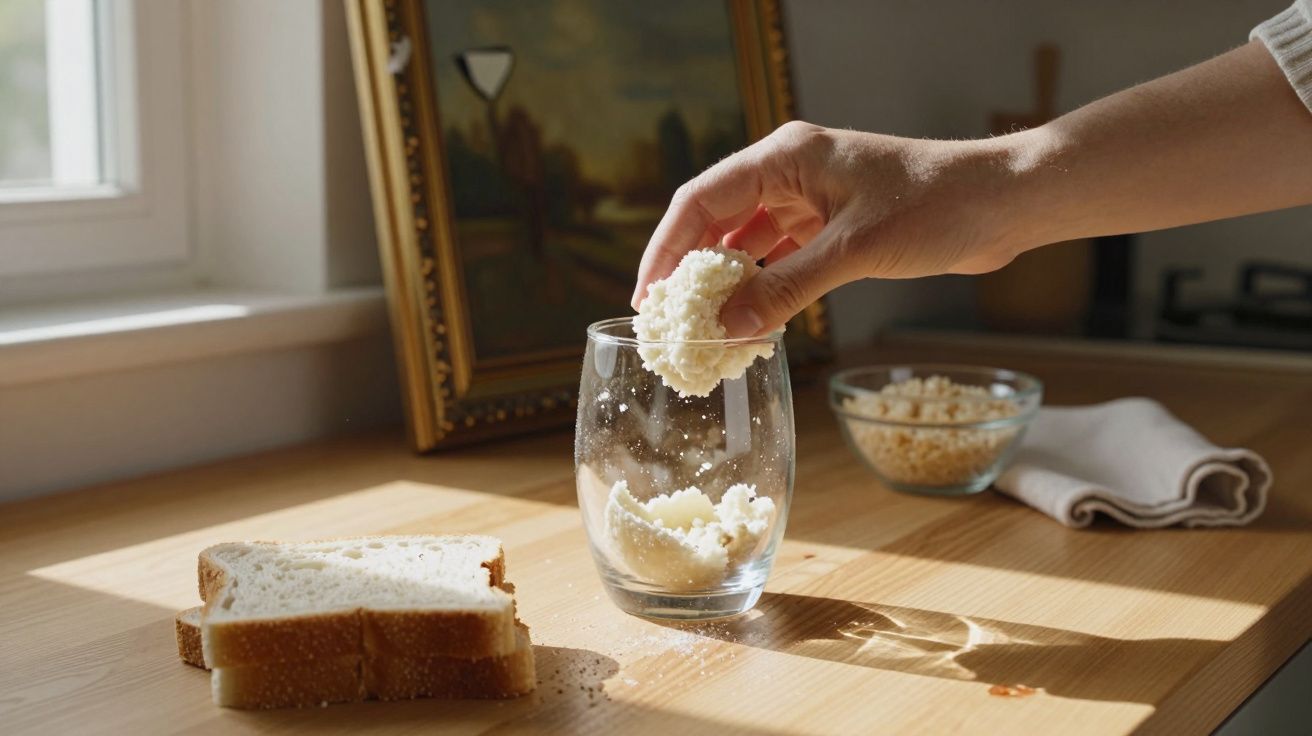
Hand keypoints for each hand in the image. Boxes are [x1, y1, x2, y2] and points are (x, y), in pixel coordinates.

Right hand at [631, 121, 1024, 336]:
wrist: (1004, 204)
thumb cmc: (936, 206)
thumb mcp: (852, 252)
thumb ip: (785, 290)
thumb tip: (726, 328)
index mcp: (786, 156)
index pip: (701, 200)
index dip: (667, 248)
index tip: (648, 295)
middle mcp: (791, 172)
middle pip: (717, 220)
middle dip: (691, 269)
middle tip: (668, 319)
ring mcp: (812, 199)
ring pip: (748, 242)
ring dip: (728, 282)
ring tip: (704, 326)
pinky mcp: (834, 225)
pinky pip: (781, 257)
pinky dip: (765, 287)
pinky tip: (752, 319)